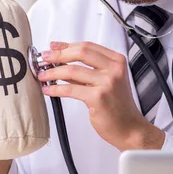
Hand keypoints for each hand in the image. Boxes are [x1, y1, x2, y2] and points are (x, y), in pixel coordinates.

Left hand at [37, 41, 164, 151]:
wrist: (129, 128)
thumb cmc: (117, 106)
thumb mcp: (106, 81)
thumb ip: (86, 70)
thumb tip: (61, 61)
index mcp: (116, 61)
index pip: (88, 46)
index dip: (67, 45)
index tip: (54, 46)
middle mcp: (114, 69)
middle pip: (81, 52)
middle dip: (58, 54)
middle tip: (44, 57)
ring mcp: (107, 83)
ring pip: (72, 70)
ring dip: (53, 72)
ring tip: (43, 75)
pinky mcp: (98, 98)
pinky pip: (70, 90)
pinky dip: (56, 88)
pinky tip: (48, 89)